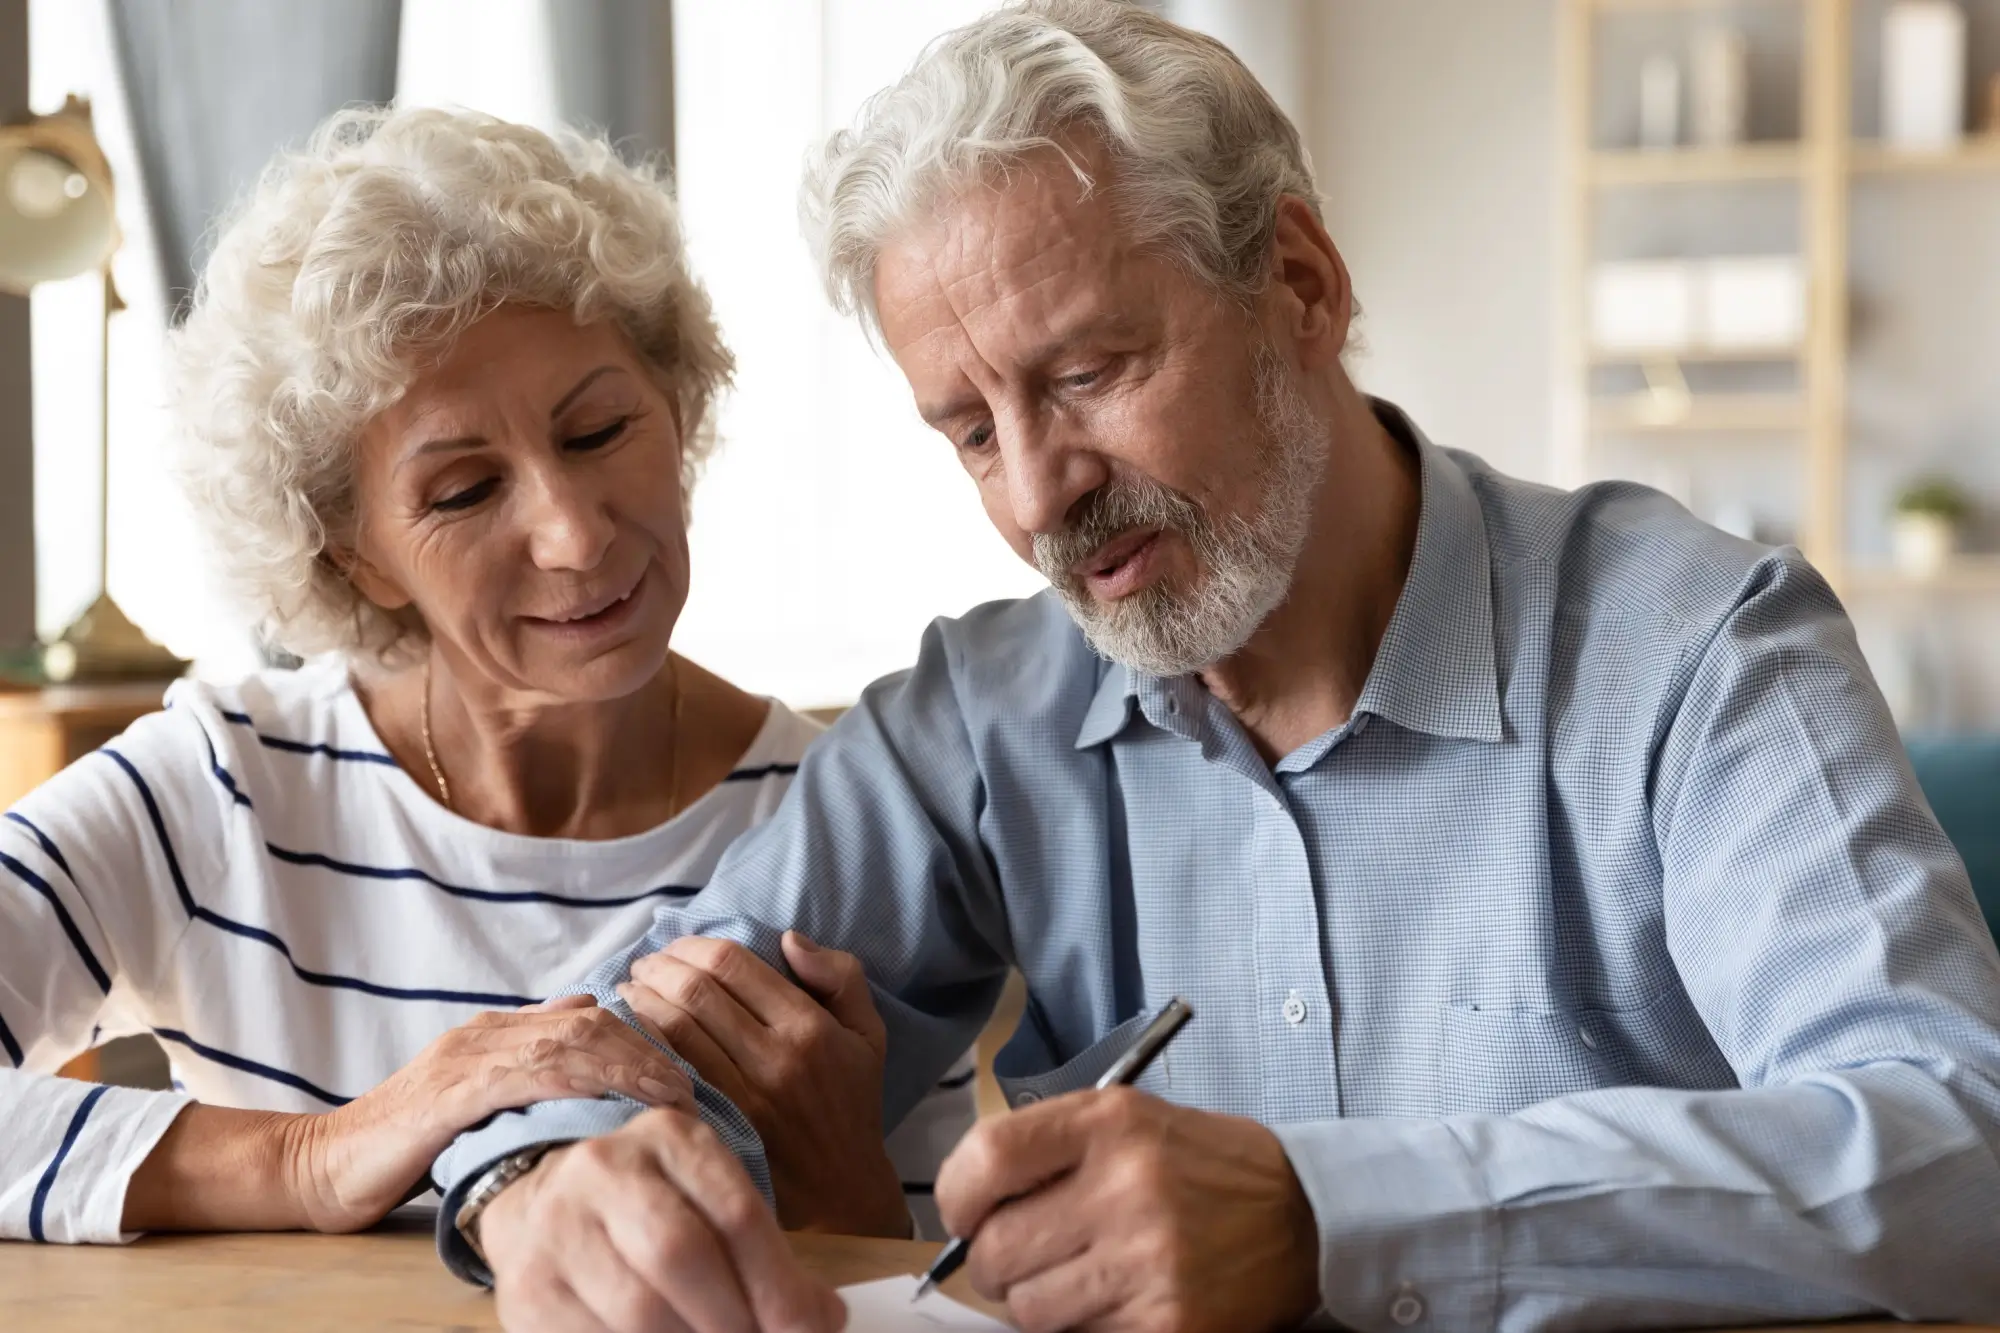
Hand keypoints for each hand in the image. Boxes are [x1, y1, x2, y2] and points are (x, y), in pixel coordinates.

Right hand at [284, 996, 692, 1231]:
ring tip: (670, 1097)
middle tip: (692, 1087)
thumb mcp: (475, 1102)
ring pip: (568, 1043)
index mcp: (496, 1033)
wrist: (321, 1167)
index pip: (590, 1019)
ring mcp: (466, 1058)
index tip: (685, 1073)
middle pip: (589, 1023)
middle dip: (649, 1051)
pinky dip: (578, 1083)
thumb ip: (525, 1071)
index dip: (644, 1040)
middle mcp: (486, 1033)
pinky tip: (613, 1101)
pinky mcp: (450, 1094)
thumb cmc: (404, 1145)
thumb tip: (588, 1029)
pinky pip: (527, 1075)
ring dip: (628, 1067)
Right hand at [479, 1106, 846, 1332]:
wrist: (541, 1203)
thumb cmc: (648, 1210)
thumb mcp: (711, 1206)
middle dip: (732, 1320)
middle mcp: (607, 1167)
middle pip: (681, 1255)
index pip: (737, 1214)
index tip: (804, 1329)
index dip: (778, 1286)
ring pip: (638, 1309)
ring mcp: (558, 1224)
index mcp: (672, 1138)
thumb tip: (824, 1319)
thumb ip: (768, 1258)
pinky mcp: (527, 1285)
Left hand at [616, 931, 909, 1235]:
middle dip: (659, 967)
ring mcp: (742, 1096)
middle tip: (644, 964)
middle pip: (696, 990)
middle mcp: (775, 1058)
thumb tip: (787, 939)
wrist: (840, 1192)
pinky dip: (642, 1044)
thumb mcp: (868, 1034)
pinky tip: (631, 1033)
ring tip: (629, 990)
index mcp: (809, 1027)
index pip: (733, 964)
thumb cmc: (850, 1104)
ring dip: (641, 1000)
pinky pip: (667, 1071)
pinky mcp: (717, 1125)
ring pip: (674, 1028)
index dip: (694, 946)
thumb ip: (841, 975)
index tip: (677, 947)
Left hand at [935, 1087, 1321, 1332]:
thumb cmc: (1202, 1166)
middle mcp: (1128, 1187)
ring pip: (1030, 1310)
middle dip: (994, 1264)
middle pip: (997, 1250)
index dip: (956, 1197)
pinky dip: (1085, 1328)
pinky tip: (1118, 1300)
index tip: (963, 1214)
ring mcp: (1151, 1261)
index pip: (987, 1159)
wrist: (1303, 1214)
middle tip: (1020, 1258)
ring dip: (1038, 1302)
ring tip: (1079, 1278)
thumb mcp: (1129, 1120)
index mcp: (1110, 1124)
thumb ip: (1048, 1149)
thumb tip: (966, 1208)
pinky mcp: (1171, 1323)